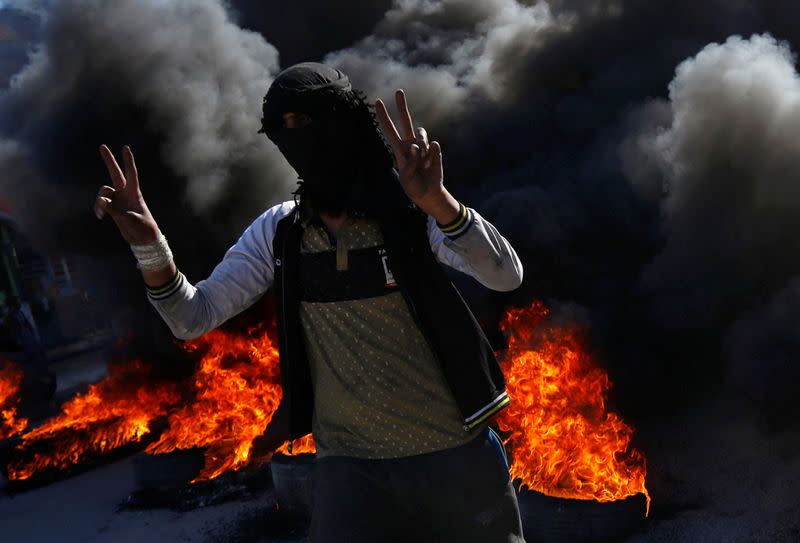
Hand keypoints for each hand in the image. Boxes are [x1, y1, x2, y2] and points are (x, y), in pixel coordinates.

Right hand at [94, 145, 159, 244]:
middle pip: (115, 173)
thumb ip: (115, 209)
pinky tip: (100, 217)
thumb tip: (101, 201)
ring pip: (103, 192)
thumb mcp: (131, 219)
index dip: (128, 161)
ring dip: (99, 201)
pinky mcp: (112, 208)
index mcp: (135, 193)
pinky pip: (101, 204)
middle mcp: (125, 194)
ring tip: (101, 213)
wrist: (143, 240)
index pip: (131, 174)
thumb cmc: (143, 228)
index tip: (125, 148)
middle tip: (102, 145)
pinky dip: (98, 208)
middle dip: (109, 160)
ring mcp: (118, 200)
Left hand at [376, 90, 458, 222]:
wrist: (428, 194)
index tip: (377, 101)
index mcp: (399, 150)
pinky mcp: (435, 151)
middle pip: (406, 121)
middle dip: (402, 106)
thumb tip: (417, 148)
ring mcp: (423, 146)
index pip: (389, 130)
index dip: (383, 116)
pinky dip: (432, 155)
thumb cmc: (413, 187)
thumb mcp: (406, 179)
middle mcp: (410, 144)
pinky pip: (434, 146)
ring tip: (422, 157)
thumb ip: (410, 163)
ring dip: (421, 143)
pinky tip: (430, 163)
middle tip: (398, 90)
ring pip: (421, 134)